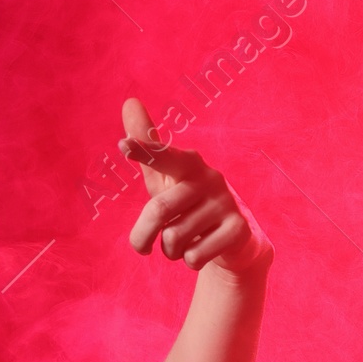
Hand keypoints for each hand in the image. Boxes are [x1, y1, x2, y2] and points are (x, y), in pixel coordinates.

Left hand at [119, 98, 271, 276]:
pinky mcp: (238, 229)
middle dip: (142, 237)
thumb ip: (147, 146)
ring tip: (184, 242)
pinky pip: (194, 256)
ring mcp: (226, 203)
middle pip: (158, 212)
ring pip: (174, 240)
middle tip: (141, 247)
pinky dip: (189, 261)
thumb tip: (129, 100)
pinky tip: (203, 249)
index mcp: (188, 164)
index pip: (163, 156)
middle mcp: (209, 178)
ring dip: (170, 251)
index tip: (124, 146)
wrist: (235, 239)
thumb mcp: (165, 178)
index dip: (144, 152)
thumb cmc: (188, 203)